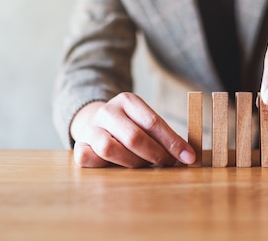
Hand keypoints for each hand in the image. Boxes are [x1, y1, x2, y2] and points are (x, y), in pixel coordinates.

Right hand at [70, 92, 196, 167]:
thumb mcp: (145, 121)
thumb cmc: (128, 126)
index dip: (172, 142)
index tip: (188, 157)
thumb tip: (187, 155)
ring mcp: (91, 128)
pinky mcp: (79, 145)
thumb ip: (162, 135)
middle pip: (134, 137)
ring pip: (110, 149)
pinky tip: (117, 168)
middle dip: (155, 154)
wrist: (94, 121)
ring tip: (144, 166)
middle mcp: (107, 111)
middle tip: (168, 164)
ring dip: (133, 163)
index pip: (153, 122)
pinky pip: (89, 159)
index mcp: (128, 100)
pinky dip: (105, 166)